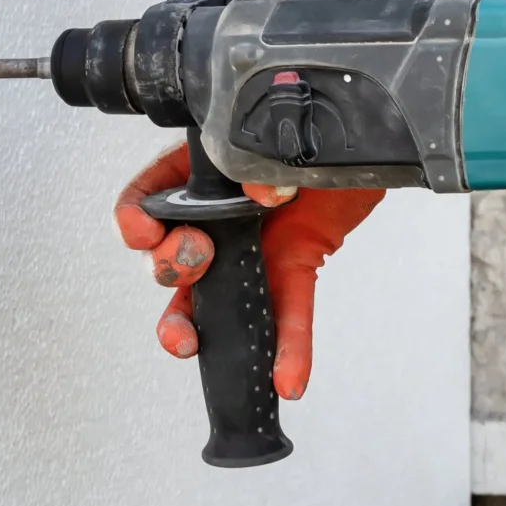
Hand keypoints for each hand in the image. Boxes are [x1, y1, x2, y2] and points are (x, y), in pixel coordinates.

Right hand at [114, 144, 384, 398]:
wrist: (372, 138)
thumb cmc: (320, 126)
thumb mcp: (281, 130)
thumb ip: (262, 157)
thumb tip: (262, 192)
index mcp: (200, 169)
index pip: (146, 198)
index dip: (133, 221)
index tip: (143, 233)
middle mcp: (218, 214)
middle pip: (170, 256)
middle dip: (168, 267)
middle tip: (194, 257)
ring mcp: (254, 246)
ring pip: (211, 298)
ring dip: (194, 328)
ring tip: (188, 343)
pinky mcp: (295, 266)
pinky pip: (288, 312)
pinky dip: (289, 348)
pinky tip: (288, 379)